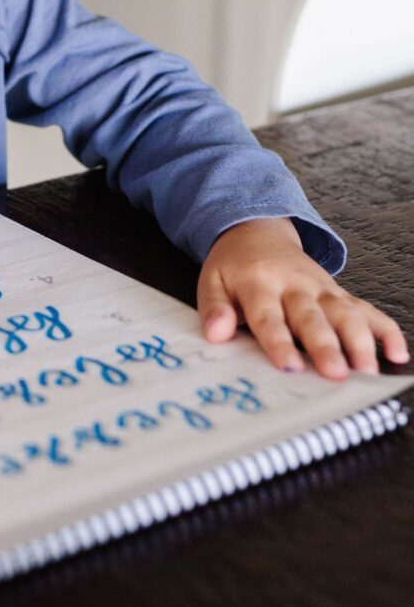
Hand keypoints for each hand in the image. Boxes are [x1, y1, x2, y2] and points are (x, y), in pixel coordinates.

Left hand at [197, 217, 408, 378]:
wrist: (257, 232)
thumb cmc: (234, 266)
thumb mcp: (211, 281)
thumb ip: (213, 308)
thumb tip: (215, 334)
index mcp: (259, 283)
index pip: (269, 317)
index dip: (279, 342)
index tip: (290, 367)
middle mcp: (294, 285)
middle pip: (312, 317)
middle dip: (326, 346)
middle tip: (337, 374)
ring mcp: (321, 288)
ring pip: (346, 313)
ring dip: (360, 342)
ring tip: (368, 372)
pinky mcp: (338, 292)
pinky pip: (367, 309)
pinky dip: (386, 330)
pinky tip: (397, 353)